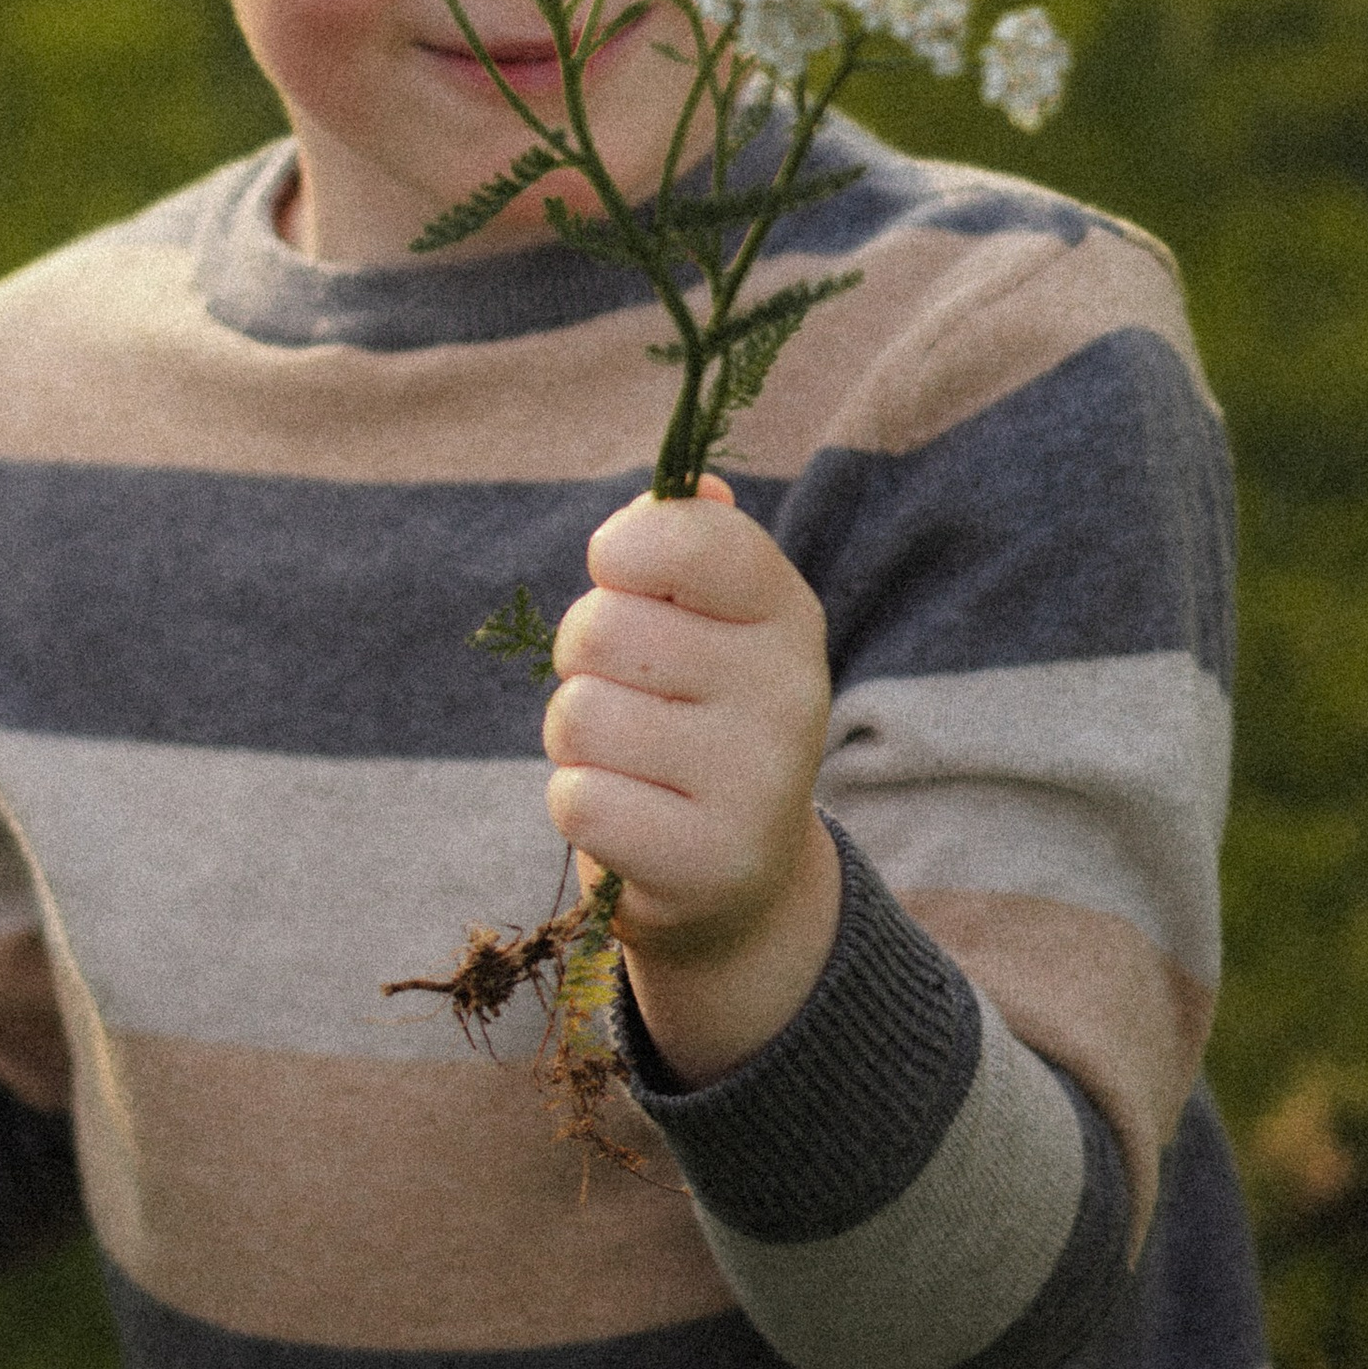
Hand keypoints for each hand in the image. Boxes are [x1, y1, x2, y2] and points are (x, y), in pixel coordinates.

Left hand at [544, 478, 841, 1086]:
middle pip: (601, 628)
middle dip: (584, 659)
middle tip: (628, 694)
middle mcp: (790, 691)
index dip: (623, 551)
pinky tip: (631, 817)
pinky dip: (582, 806)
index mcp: (788, 613)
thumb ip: (687, 544)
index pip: (690, 537)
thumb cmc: (697, 717)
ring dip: (577, 740)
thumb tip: (691, 488)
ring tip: (631, 761)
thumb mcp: (710, 623)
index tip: (622, 577)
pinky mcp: (707, 860)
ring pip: (580, 716)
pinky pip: (578, 799)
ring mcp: (756, 782)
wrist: (739, 880)